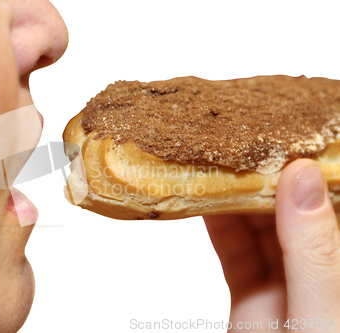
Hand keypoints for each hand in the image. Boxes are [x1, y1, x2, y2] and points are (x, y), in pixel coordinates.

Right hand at [204, 159, 339, 331]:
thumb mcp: (320, 313)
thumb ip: (312, 250)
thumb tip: (301, 177)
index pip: (331, 205)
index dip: (311, 172)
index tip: (286, 138)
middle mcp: (318, 273)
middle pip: (293, 213)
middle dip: (265, 178)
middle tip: (240, 144)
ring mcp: (283, 285)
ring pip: (260, 229)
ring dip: (236, 198)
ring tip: (216, 163)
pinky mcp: (250, 297)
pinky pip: (234, 253)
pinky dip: (217, 226)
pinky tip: (203, 201)